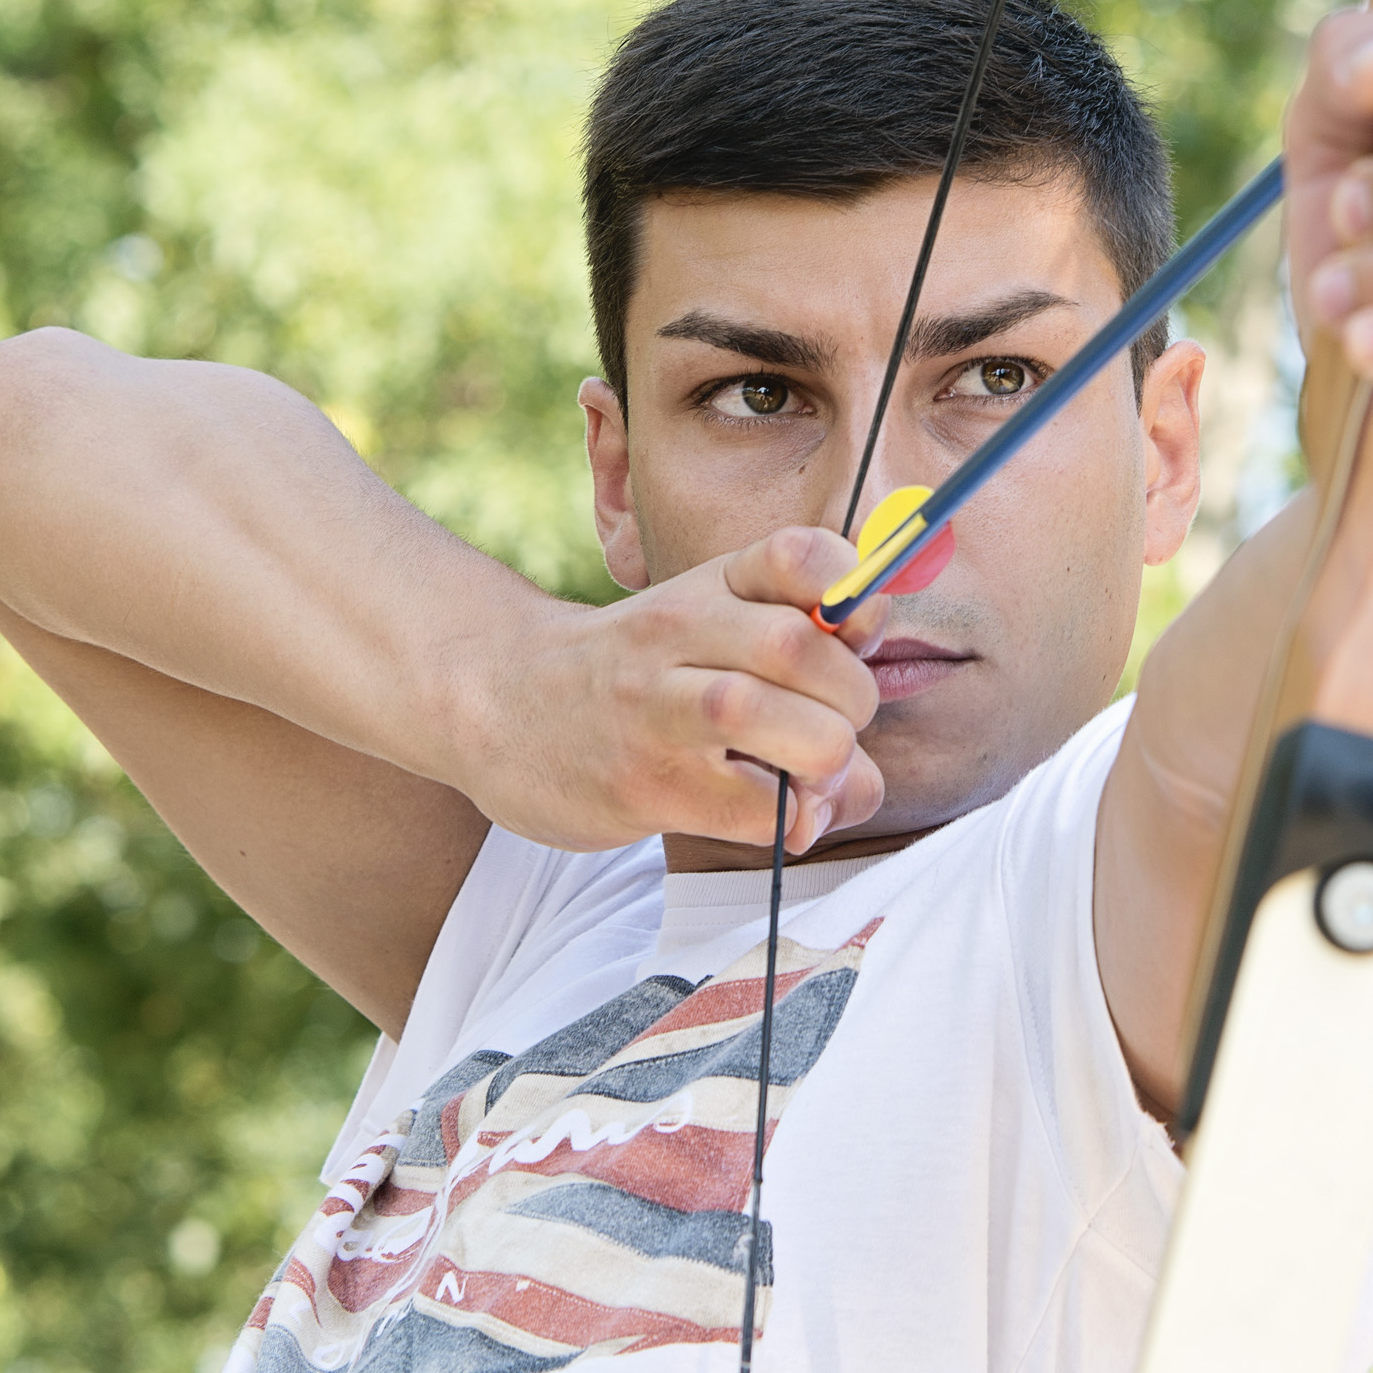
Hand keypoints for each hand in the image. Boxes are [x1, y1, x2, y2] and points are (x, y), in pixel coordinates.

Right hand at [467, 527, 886, 855]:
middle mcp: (680, 635)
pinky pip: (757, 806)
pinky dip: (794, 817)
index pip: (798, 555)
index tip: (854, 630)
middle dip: (853, 697)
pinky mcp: (645, 786)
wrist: (494, 703)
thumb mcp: (699, 621)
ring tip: (811, 772)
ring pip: (782, 722)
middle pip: (805, 647)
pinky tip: (784, 816)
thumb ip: (795, 639)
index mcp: (707, 586)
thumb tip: (879, 681)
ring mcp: (657, 712)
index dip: (852, 588)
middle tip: (836, 725)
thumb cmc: (627, 672)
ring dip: (828, 756)